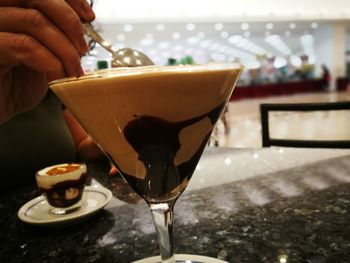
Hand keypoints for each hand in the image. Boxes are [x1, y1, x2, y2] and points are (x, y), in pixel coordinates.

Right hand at [0, 0, 94, 123]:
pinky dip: (49, 61)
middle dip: (69, 21)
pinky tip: (57, 76)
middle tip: (83, 48)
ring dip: (64, 48)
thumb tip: (83, 24)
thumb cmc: (16, 84)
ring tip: (74, 71)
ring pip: (34, 20)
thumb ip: (56, 35)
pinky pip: (24, 45)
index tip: (89, 17)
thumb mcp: (43, 55)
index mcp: (11, 9)